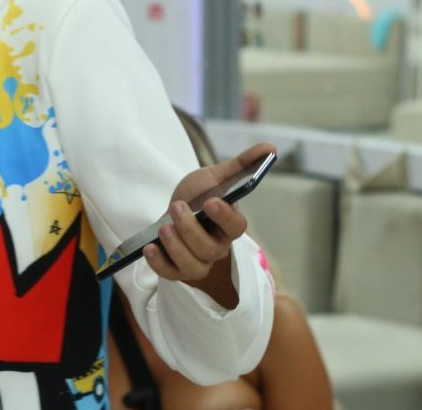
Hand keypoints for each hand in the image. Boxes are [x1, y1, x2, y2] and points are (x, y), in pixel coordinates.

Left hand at [143, 142, 275, 305]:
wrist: (174, 212)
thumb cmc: (199, 196)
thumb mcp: (215, 177)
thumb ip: (241, 164)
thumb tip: (270, 147)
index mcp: (229, 225)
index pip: (236, 227)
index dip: (224, 216)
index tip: (210, 202)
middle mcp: (217, 248)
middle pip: (209, 249)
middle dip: (190, 229)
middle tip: (177, 207)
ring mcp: (198, 262)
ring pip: (192, 265)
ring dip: (176, 246)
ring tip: (164, 227)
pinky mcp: (178, 271)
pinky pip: (170, 275)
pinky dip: (159, 263)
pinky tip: (150, 247)